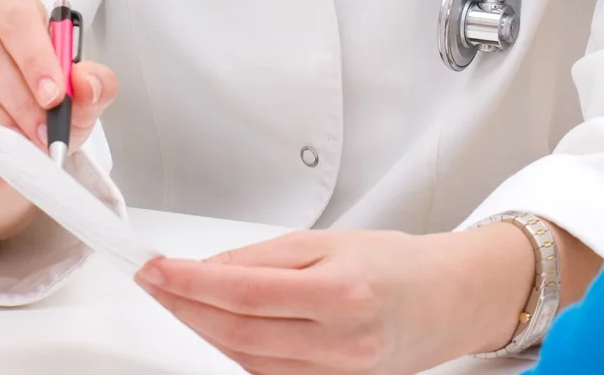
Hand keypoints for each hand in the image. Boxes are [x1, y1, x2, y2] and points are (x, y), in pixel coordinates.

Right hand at [0, 0, 116, 243]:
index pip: (16, 15)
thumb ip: (93, 89)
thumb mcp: (78, 102)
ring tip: (4, 144)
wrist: (10, 145)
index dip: (35, 56)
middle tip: (37, 136)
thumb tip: (85, 84)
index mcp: (8, 6)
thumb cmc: (42, 107)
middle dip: (14, 97)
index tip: (53, 97)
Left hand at [135, 224, 534, 374]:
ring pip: (246, 359)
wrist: (447, 300)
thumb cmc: (396, 265)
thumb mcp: (329, 241)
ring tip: (182, 300)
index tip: (156, 269)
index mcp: (341, 293)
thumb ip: (264, 257)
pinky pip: (268, 374)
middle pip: (237, 333)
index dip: (189, 283)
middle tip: (156, 283)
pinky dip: (236, 351)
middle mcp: (339, 342)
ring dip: (204, 330)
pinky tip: (221, 326)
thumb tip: (208, 268)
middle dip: (185, 307)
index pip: (243, 293)